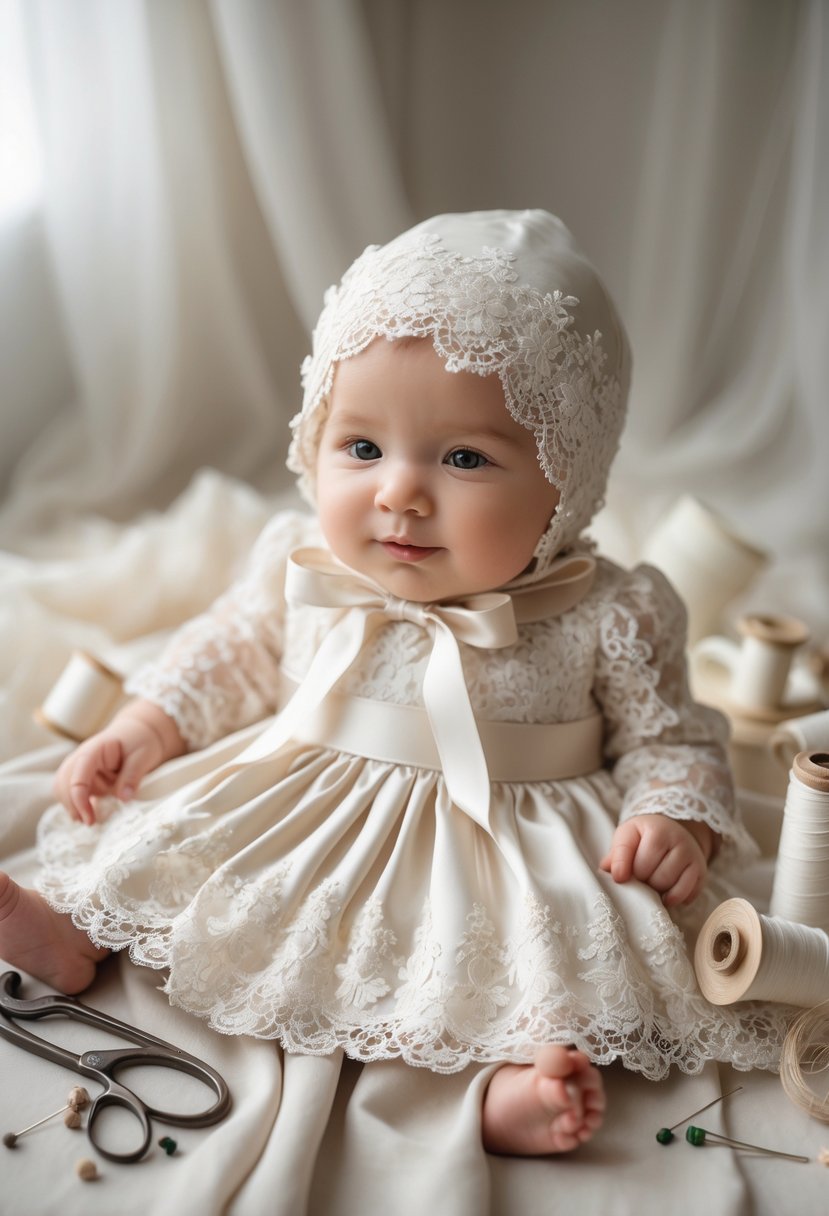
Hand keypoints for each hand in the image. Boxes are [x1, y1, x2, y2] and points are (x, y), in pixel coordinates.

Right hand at [54, 700, 184, 824]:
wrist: (138, 732)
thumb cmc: (140, 740)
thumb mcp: (142, 756)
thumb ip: (132, 776)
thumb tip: (123, 798)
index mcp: (93, 751)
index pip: (77, 777)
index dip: (79, 800)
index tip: (89, 818)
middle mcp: (80, 758)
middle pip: (63, 784)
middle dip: (72, 806)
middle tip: (89, 822)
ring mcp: (79, 768)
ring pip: (62, 789)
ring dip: (71, 805)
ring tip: (87, 820)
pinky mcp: (84, 777)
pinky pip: (71, 791)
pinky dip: (76, 804)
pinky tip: (88, 814)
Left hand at [599, 814, 714, 906]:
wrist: (673, 831)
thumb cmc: (644, 836)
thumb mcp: (627, 836)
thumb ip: (617, 854)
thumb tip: (610, 873)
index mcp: (657, 829)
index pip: (640, 862)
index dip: (626, 871)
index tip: (620, 878)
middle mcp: (678, 840)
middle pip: (653, 877)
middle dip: (642, 881)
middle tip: (639, 876)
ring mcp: (692, 856)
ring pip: (668, 886)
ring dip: (656, 891)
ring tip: (651, 881)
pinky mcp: (701, 872)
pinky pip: (685, 895)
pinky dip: (672, 899)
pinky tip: (665, 893)